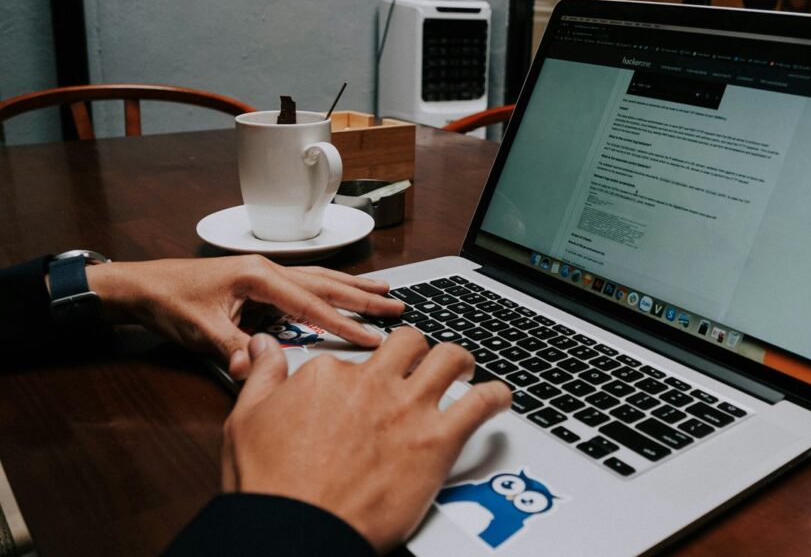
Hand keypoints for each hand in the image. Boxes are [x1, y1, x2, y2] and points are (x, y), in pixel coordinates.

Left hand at [83, 255, 403, 377]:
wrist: (141, 286)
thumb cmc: (169, 301)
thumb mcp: (200, 330)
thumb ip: (232, 347)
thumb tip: (255, 368)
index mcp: (259, 277)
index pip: (312, 304)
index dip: (344, 324)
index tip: (372, 338)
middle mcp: (268, 270)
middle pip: (326, 284)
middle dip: (363, 297)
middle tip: (396, 306)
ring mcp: (265, 274)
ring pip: (319, 281)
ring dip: (352, 288)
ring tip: (384, 291)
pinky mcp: (259, 283)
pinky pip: (305, 286)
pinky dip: (330, 289)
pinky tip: (343, 292)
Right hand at [222, 329, 511, 552]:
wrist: (297, 532)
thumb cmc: (271, 486)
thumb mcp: (246, 420)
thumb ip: (261, 374)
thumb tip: (262, 344)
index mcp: (327, 373)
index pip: (353, 355)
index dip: (359, 373)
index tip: (361, 389)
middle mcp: (371, 382)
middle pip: (409, 343)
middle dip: (417, 351)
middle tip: (421, 366)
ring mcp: (407, 409)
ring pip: (450, 358)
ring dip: (460, 362)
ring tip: (463, 371)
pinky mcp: (437, 441)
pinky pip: (481, 403)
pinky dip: (496, 396)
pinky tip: (500, 398)